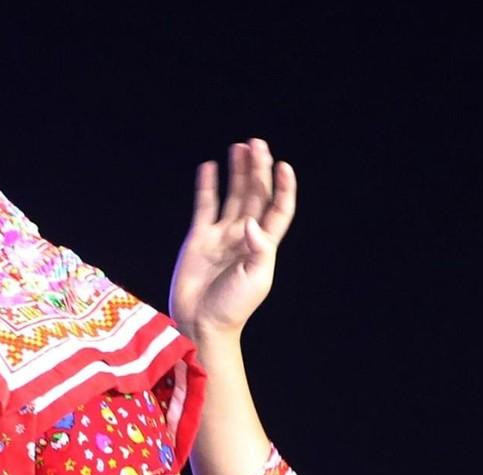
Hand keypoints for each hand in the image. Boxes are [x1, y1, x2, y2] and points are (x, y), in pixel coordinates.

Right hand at [169, 138, 295, 339]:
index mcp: (263, 246)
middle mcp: (244, 236)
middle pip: (255, 195)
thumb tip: (250, 221)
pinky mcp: (199, 238)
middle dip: (258, 170)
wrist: (202, 323)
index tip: (282, 166)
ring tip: (239, 147)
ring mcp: (221, 236)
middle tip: (257, 144)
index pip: (278, 210)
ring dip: (237, 172)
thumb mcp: (256, 280)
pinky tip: (209, 167)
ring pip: (233, 195)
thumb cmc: (233, 307)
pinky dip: (207, 186)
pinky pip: (205, 206)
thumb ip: (259, 249)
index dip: (283, 188)